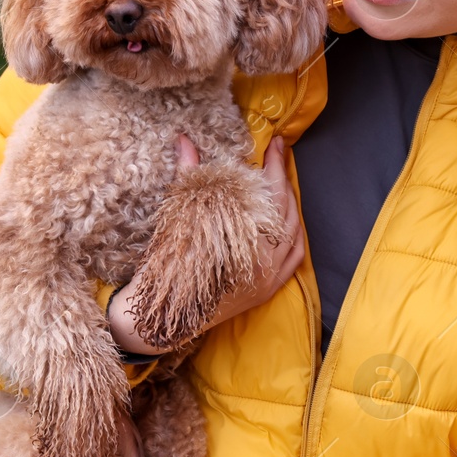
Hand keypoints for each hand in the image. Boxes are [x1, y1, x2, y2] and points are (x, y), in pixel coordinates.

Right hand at [107, 133, 303, 355]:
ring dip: (291, 205)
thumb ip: (188, 176)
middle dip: (283, 180)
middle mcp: (262, 263)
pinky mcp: (267, 291)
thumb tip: (185, 140)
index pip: (269, 195)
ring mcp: (268, 279)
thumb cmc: (166, 265)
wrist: (161, 315)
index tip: (275, 143)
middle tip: (278, 155)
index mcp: (242, 242)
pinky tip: (289, 220)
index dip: (274, 166)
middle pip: (285, 212)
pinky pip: (293, 258)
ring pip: (293, 234)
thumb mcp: (178, 218)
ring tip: (282, 183)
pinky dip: (295, 234)